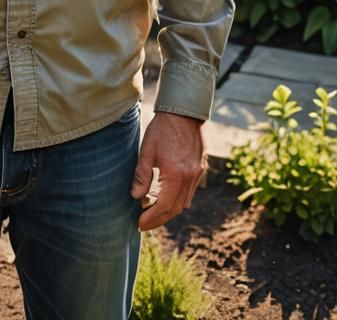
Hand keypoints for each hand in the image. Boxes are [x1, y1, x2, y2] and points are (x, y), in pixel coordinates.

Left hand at [130, 112, 205, 230]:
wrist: (184, 111)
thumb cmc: (163, 128)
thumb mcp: (147, 150)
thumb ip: (142, 175)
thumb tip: (136, 197)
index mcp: (176, 175)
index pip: (163, 207)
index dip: (151, 218)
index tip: (140, 224)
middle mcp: (190, 178)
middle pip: (176, 209)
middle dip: (160, 219)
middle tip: (145, 223)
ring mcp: (198, 173)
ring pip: (184, 202)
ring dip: (169, 210)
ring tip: (153, 211)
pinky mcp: (201, 167)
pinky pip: (190, 191)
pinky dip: (178, 199)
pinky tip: (166, 196)